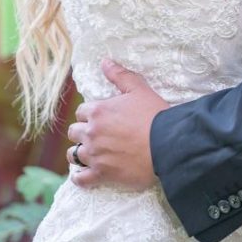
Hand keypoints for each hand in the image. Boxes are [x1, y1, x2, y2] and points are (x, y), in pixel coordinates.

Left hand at [67, 60, 169, 189]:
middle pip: (74, 132)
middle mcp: (92, 133)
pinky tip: (84, 176)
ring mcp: (95, 155)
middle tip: (96, 135)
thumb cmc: (154, 115)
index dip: (90, 114)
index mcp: (98, 111)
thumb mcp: (139, 89)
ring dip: (79, 153)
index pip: (82, 111)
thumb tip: (104, 62)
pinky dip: (80, 178)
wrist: (168, 144)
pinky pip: (81, 179)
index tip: (100, 118)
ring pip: (74, 154)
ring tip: (89, 154)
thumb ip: (119, 75)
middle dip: (83, 132)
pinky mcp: (102, 174)